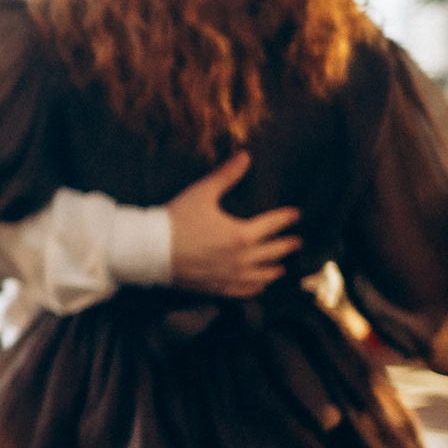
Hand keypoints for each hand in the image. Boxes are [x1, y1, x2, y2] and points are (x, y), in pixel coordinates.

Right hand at [166, 154, 300, 297]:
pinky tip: (259, 286)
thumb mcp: (202, 193)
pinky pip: (243, 291)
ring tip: (282, 268)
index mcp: (241, 234)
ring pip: (261, 275)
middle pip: (272, 252)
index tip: (295, 214)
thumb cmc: (176, 219)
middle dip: (287, 245)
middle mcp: (241, 259)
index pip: (272, 224)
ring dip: (274, 270)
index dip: (286, 218)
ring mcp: (229, 276)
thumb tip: (246, 156)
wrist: (149, 250)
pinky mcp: (216, 288)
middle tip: (297, 242)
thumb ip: (227, 175)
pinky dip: (255, 288)